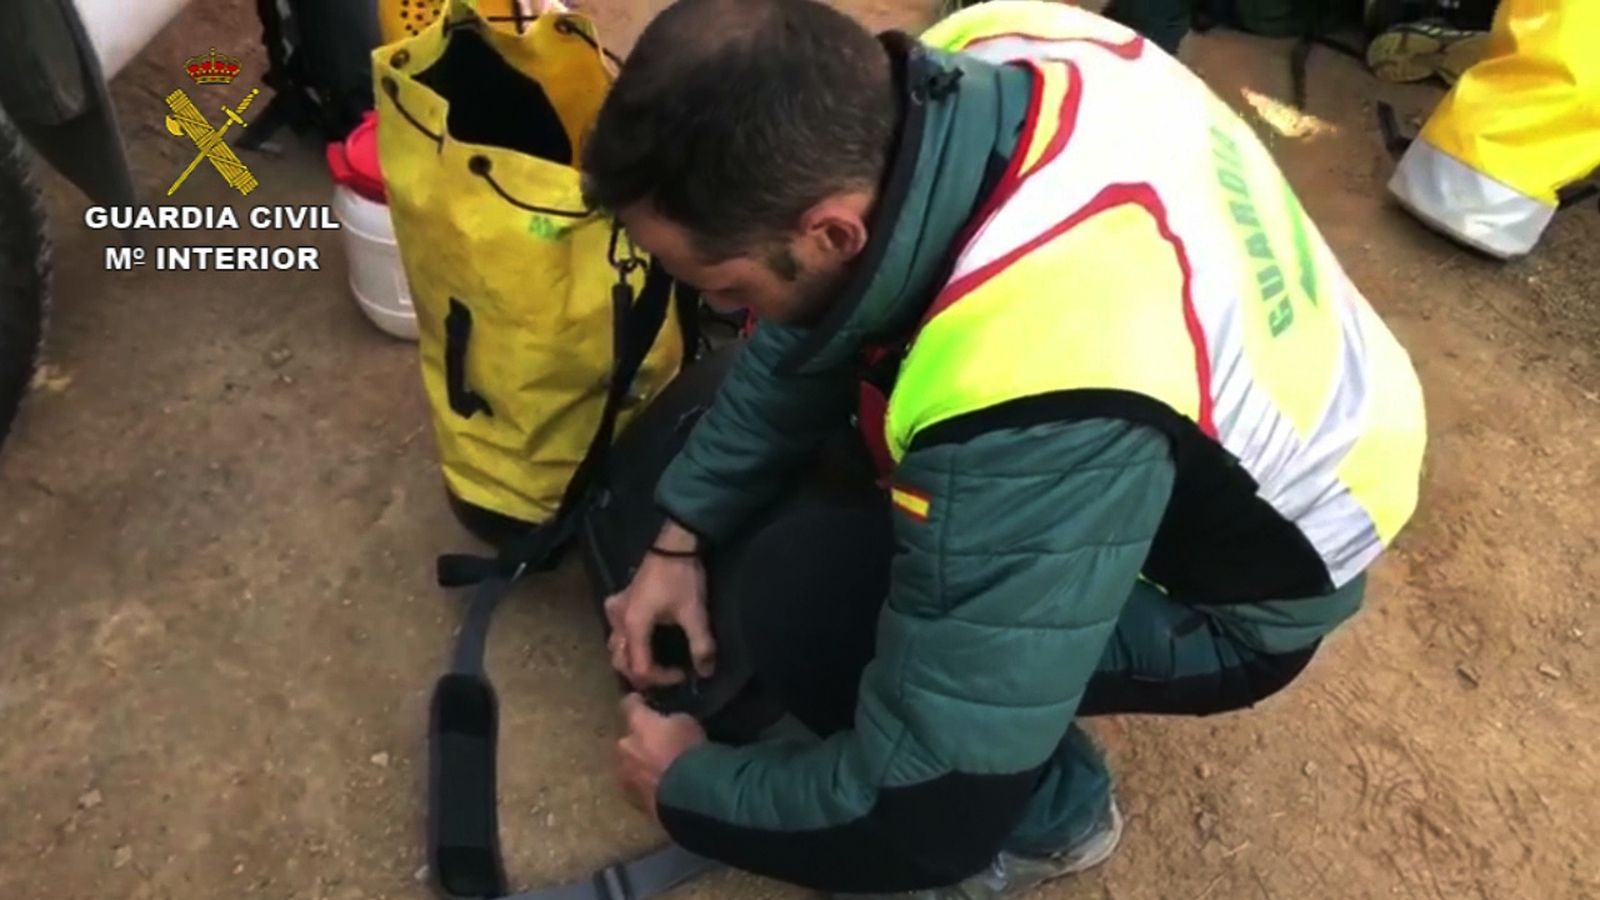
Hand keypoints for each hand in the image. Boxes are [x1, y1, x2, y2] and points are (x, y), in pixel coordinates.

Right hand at [604, 521, 714, 687]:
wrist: (674, 544)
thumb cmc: (682, 578)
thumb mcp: (695, 613)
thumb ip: (701, 645)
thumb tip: (706, 672)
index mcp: (633, 626)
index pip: (640, 668)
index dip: (661, 679)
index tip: (682, 674)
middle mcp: (618, 621)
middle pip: (621, 662)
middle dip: (643, 675)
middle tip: (666, 675)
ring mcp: (614, 609)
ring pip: (614, 646)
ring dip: (630, 659)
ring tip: (653, 663)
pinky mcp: (619, 600)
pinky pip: (614, 628)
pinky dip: (624, 640)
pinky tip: (639, 637)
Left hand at [616, 693, 706, 822]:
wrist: (684, 794)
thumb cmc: (687, 750)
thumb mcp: (686, 723)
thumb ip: (670, 720)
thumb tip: (665, 724)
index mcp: (637, 723)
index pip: (629, 704)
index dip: (636, 702)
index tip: (640, 701)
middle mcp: (624, 745)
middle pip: (627, 738)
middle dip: (638, 739)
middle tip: (655, 743)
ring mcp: (624, 774)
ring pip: (629, 763)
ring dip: (639, 763)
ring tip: (658, 769)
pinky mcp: (631, 798)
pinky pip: (636, 785)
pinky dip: (645, 783)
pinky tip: (659, 786)